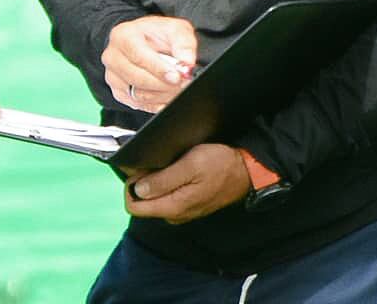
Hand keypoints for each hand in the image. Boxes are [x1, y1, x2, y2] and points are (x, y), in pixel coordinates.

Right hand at [103, 16, 197, 112]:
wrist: (145, 42)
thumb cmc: (158, 35)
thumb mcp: (174, 29)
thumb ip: (183, 44)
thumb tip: (186, 63)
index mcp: (123, 35)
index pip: (139, 56)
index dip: (159, 69)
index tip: (177, 76)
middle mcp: (113, 56)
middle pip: (137, 78)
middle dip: (164, 84)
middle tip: (183, 84)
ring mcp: (113, 76)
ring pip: (138, 95)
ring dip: (162, 95)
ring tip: (178, 89)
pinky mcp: (118, 92)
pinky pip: (138, 104)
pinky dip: (157, 103)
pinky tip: (168, 95)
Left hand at [122, 144, 250, 223]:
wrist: (245, 171)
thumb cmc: (219, 164)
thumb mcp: (190, 165)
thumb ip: (162, 180)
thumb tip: (137, 190)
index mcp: (173, 207)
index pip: (133, 206)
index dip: (130, 186)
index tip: (139, 169)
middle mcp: (174, 215)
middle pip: (142, 202)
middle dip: (141, 183)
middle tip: (154, 163)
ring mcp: (181, 212)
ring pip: (154, 199)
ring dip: (154, 182)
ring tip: (167, 164)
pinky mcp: (188, 205)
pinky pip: (166, 197)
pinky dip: (165, 184)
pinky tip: (175, 170)